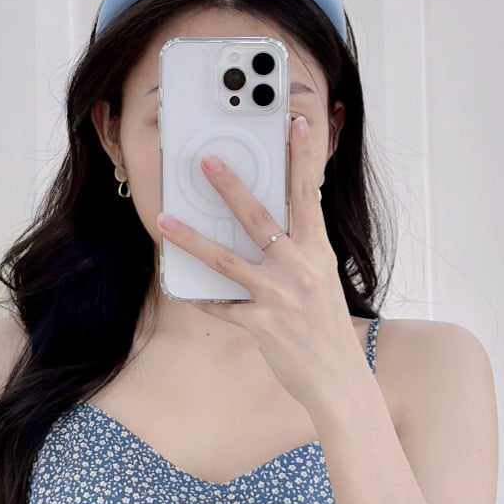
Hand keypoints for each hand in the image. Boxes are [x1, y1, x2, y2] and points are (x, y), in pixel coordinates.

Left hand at [157, 114, 368, 414]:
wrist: (340, 380)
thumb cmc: (329, 329)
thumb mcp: (324, 281)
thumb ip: (301, 252)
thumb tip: (274, 228)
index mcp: (318, 253)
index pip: (308, 195)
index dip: (302, 157)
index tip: (293, 124)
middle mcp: (298, 270)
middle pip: (258, 218)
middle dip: (231, 187)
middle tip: (206, 161)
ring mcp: (278, 297)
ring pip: (226, 260)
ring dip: (192, 238)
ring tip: (164, 220)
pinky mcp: (261, 325)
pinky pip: (222, 306)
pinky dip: (200, 297)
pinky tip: (179, 286)